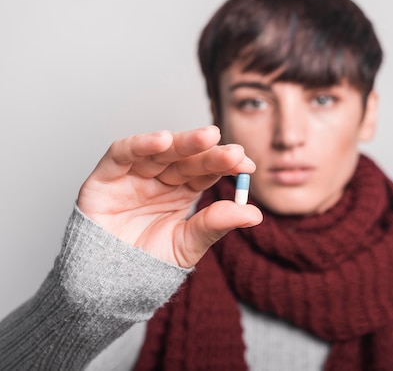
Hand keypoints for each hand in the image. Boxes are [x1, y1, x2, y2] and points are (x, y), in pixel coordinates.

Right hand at [77, 126, 261, 267]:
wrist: (108, 286)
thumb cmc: (147, 264)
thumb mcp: (188, 246)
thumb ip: (216, 226)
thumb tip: (256, 214)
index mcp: (182, 191)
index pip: (207, 171)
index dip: (226, 165)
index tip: (247, 167)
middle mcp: (160, 178)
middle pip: (187, 158)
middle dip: (210, 153)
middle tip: (233, 152)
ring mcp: (134, 175)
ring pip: (160, 151)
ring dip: (183, 142)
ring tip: (208, 137)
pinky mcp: (105, 177)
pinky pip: (122, 154)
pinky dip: (140, 144)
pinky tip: (163, 140)